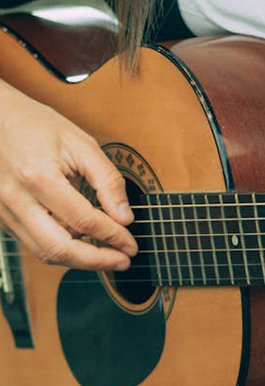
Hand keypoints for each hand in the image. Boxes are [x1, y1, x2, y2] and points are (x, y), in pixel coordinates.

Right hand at [0, 80, 136, 269]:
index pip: (83, 221)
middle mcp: (16, 198)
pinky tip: (82, 243)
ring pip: (45, 253)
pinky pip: (34, 243)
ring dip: (79, 260)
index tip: (130, 244)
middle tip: (122, 261)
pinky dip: (61, 249)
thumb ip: (107, 180)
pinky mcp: (2, 217)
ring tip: (107, 256)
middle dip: (97, 261)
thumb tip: (125, 217)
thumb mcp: (81, 143)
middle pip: (60, 249)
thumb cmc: (36, 124)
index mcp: (38, 176)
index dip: (113, 236)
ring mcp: (4, 211)